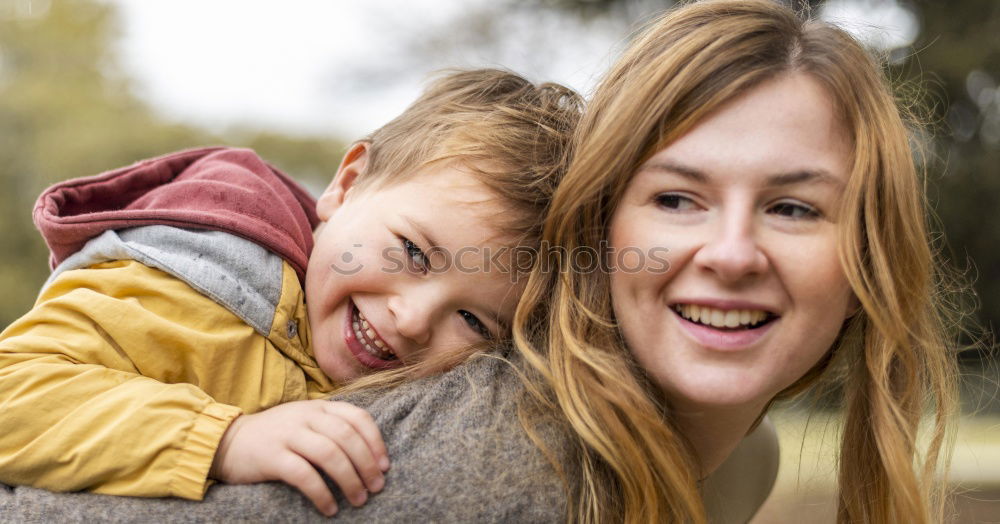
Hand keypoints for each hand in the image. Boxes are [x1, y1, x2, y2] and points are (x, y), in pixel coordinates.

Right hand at [210, 400, 389, 515]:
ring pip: (330, 454)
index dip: (376, 442)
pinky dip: (321, 493)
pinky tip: (329, 508)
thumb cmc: (275, 436)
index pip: (357, 417)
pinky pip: (304, 475)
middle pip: (347, 437)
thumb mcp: (305, 421)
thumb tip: (371, 454)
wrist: (227, 441)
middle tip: (376, 488)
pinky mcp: (272, 456)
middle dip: (367, 465)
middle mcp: (306, 416)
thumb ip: (331, 427)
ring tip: (358, 500)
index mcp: (318, 407)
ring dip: (349, 480)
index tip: (385, 466)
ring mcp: (288, 434)